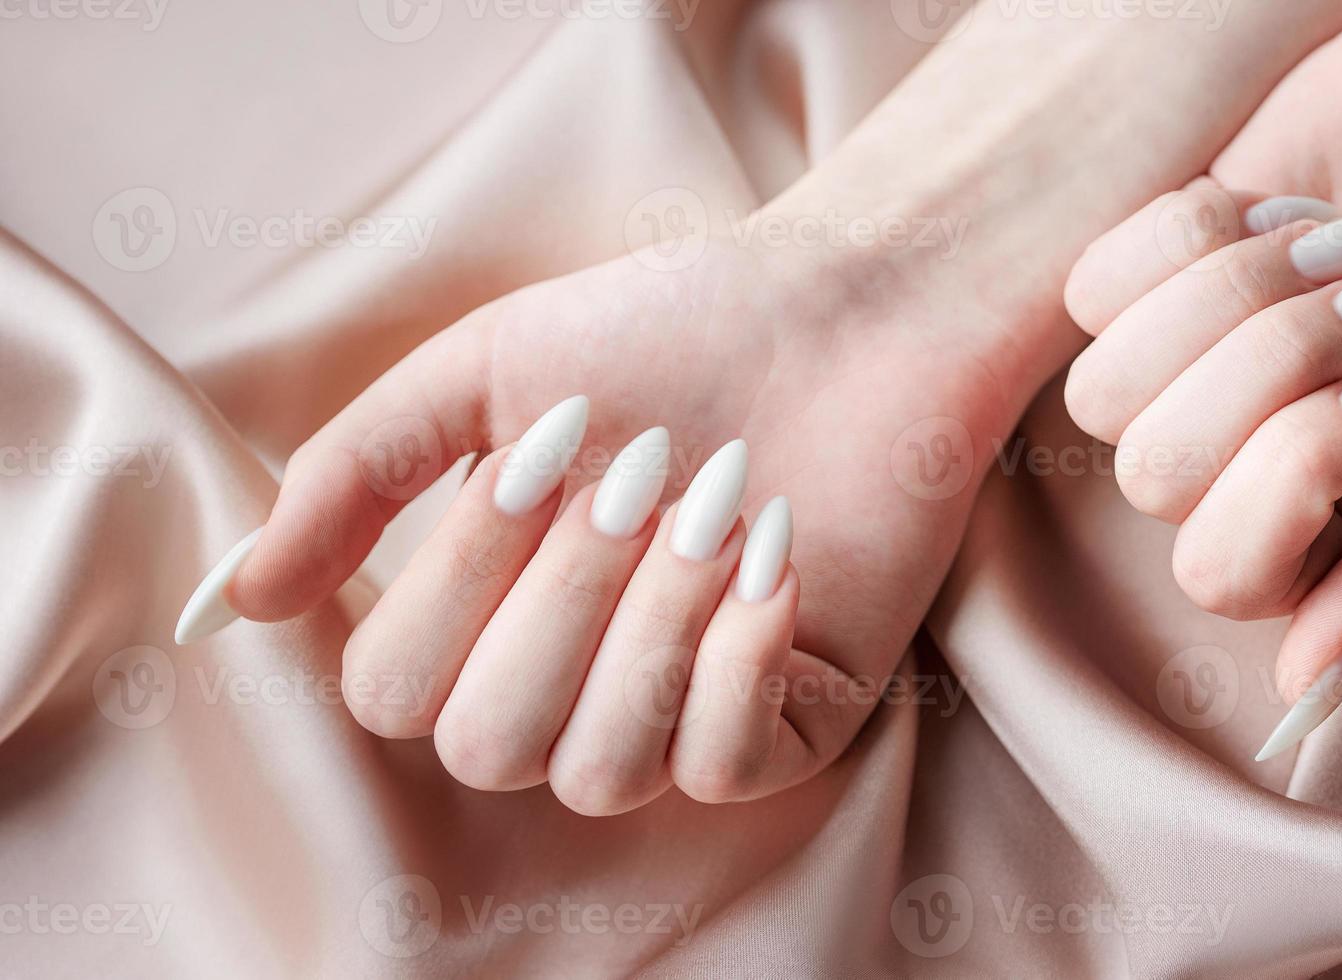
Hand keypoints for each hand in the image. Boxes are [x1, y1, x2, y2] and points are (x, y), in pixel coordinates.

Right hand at [175, 238, 1023, 813]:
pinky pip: (721, 767)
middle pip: (487, 744)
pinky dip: (738, 660)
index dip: (455, 578)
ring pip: (595, 771)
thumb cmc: (663, 334)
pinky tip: (777, 558)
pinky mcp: (788, 724)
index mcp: (487, 613)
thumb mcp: (483, 374)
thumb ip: (354, 477)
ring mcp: (678, 714)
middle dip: (560, 594)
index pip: (395, 691)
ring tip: (718, 502)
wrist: (842, 313)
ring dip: (649, 625)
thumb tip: (235, 604)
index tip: (543, 450)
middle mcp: (571, 683)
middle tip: (647, 469)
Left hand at [1063, 0, 1341, 756]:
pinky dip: (1190, 236)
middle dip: (1274, 369)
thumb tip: (1304, 677)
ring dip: (1233, 300)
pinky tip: (1274, 209)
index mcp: (1321, 522)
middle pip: (1155, 476)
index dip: (1292, 477)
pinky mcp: (1142, 271)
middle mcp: (1233, 459)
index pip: (1219, 575)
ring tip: (1340, 249)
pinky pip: (1090, 290)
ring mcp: (1178, 366)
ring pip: (1104, 391)